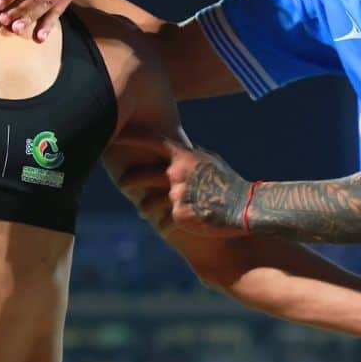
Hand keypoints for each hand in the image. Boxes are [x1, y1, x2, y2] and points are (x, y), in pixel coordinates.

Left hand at [114, 133, 244, 236]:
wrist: (245, 208)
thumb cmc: (228, 183)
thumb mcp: (210, 162)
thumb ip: (190, 154)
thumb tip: (177, 146)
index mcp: (184, 157)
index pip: (152, 142)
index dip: (132, 137)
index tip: (115, 135)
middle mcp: (177, 173)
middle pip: (142, 175)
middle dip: (129, 179)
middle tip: (122, 183)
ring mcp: (177, 194)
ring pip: (150, 202)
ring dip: (145, 208)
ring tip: (143, 212)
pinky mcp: (179, 215)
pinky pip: (165, 219)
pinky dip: (165, 223)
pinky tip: (170, 226)